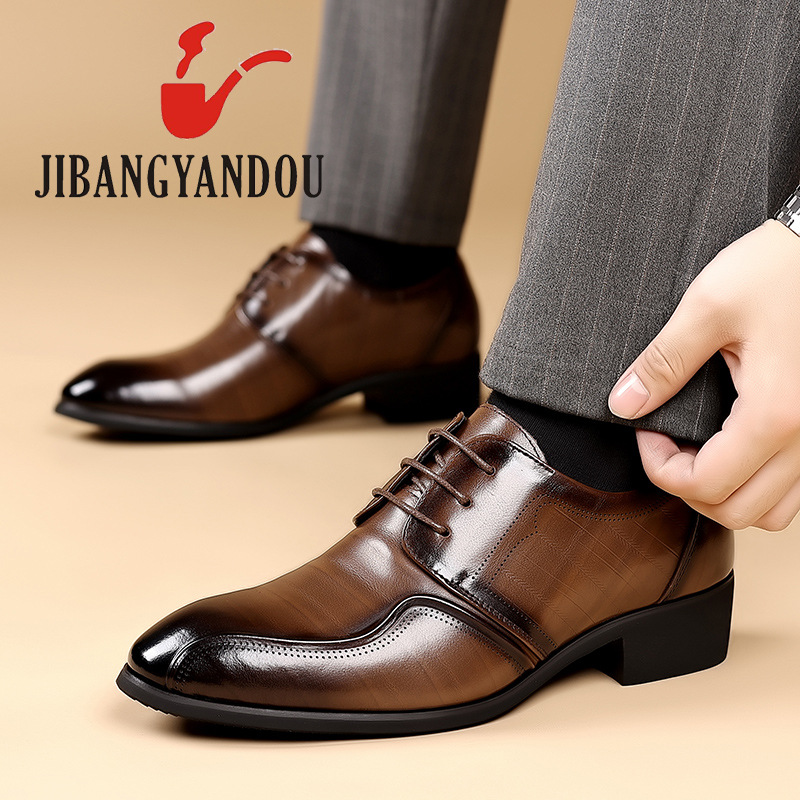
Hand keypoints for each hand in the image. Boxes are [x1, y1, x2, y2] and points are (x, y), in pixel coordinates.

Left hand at [608, 219, 799, 530]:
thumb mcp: (708, 304)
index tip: (644, 431)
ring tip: (696, 453)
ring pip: (774, 511)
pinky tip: (733, 449)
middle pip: (738, 511)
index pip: (706, 485)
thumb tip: (624, 404)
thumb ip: (663, 362)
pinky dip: (759, 485)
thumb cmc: (778, 266)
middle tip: (663, 446)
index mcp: (776, 413)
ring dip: (726, 495)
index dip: (659, 469)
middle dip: (687, 488)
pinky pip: (795, 488)